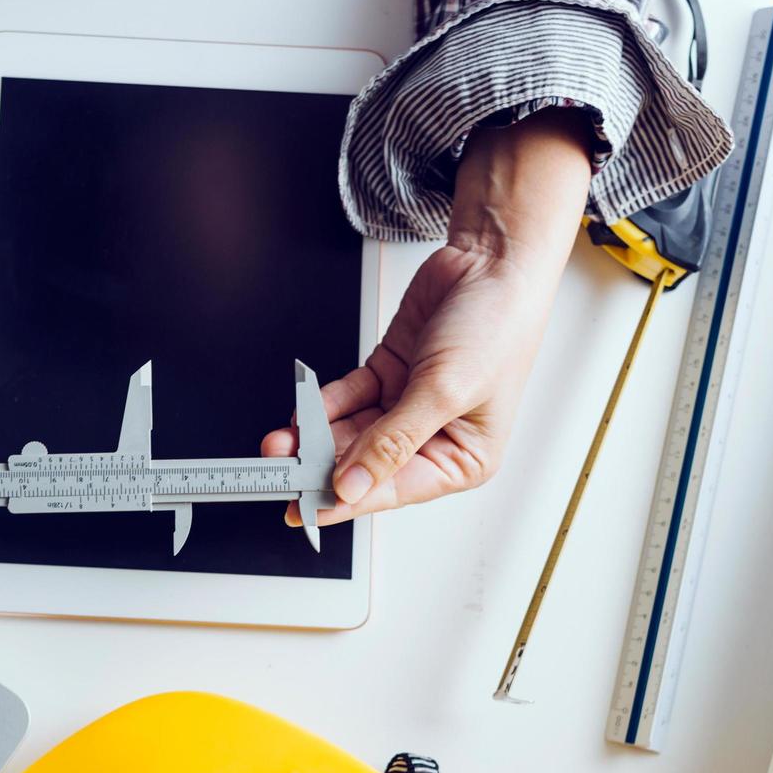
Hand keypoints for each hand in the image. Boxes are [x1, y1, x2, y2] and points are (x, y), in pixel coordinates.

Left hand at [267, 114, 596, 524]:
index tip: (302, 509)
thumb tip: (352, 486)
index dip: (345, 501)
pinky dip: (321, 406)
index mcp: (463, 459)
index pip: (392, 490)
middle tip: (277, 472)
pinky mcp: (389, 376)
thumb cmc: (496, 327)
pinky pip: (347, 399)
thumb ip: (392, 442)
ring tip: (278, 444)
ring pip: (349, 433)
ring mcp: (407, 406)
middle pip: (364, 464)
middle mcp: (434, 438)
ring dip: (313, 438)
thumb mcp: (443, 392)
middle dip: (319, 466)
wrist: (492, 262)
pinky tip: (299, 414)